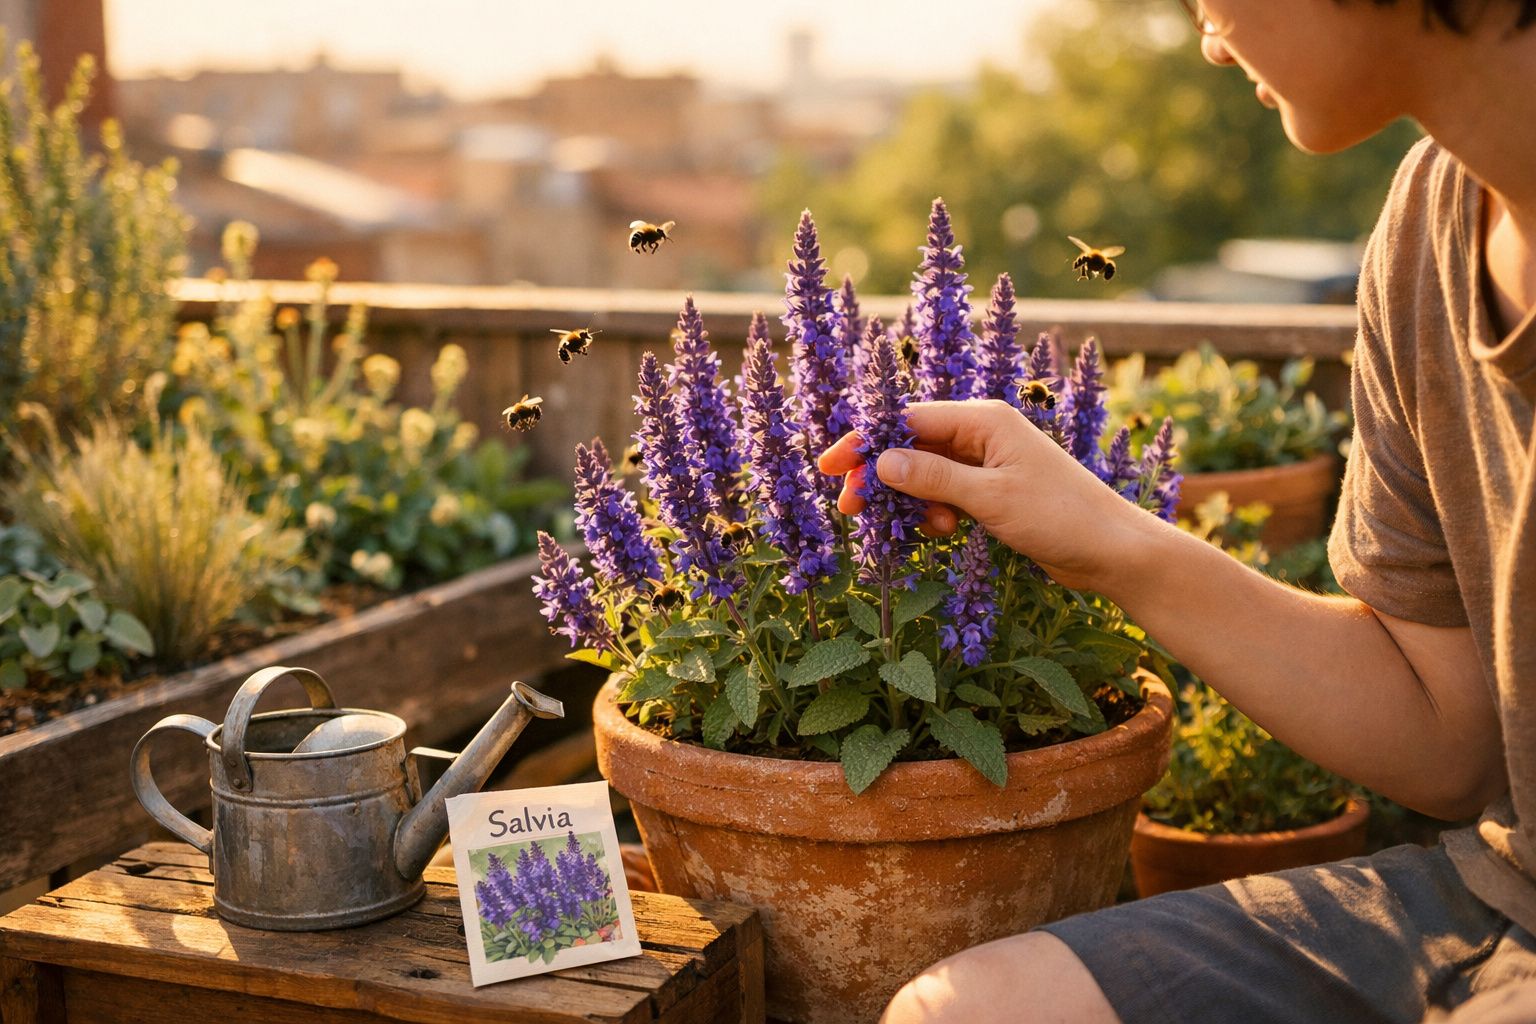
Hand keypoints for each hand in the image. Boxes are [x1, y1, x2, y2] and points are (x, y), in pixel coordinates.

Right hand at [818, 399, 1150, 591]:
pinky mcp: (993, 492)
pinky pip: (946, 495)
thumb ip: (933, 478)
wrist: (1113, 552)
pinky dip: (935, 513)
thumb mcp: (991, 498)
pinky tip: (944, 533)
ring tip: (924, 530)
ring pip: (926, 474)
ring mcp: (988, 463)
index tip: (831, 467)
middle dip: (881, 477)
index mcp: (984, 420)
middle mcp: (983, 434)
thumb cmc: (1063, 517)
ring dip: (913, 501)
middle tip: (851, 510)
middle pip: (911, 446)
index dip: (865, 442)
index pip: (907, 420)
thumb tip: (881, 462)